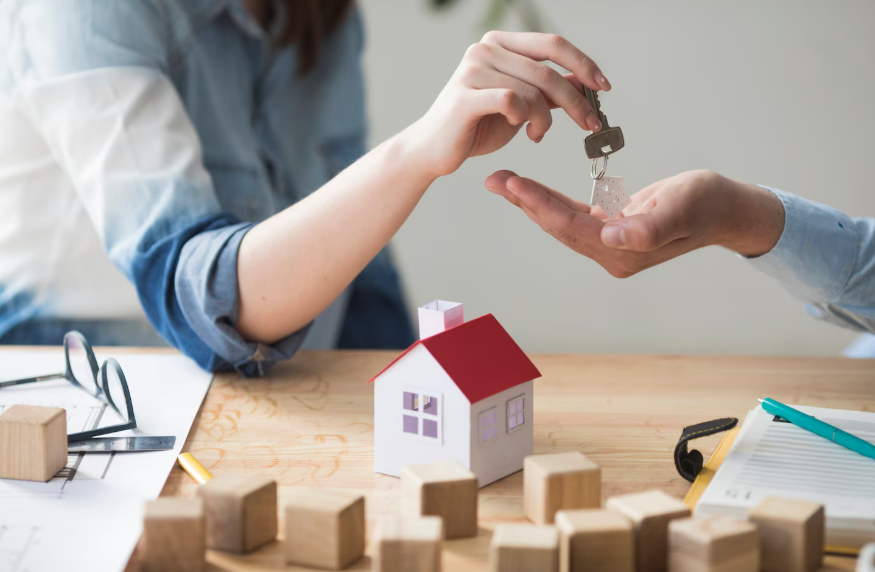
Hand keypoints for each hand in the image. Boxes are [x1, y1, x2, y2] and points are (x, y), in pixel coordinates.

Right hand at [405, 32, 610, 178]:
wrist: (434, 150)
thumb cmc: (476, 126)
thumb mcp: (521, 105)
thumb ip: (548, 91)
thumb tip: (585, 82)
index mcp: (499, 43)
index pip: (552, 44)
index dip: (583, 64)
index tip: (604, 87)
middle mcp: (484, 49)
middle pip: (548, 71)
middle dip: (576, 101)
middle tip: (590, 124)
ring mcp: (472, 70)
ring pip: (533, 91)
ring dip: (546, 119)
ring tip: (538, 134)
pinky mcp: (464, 97)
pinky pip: (512, 102)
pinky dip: (525, 119)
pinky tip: (521, 131)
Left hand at [484, 169, 784, 277]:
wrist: (725, 209)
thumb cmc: (708, 203)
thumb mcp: (683, 207)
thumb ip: (649, 226)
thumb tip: (612, 237)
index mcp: (623, 251)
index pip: (571, 227)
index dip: (541, 205)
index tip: (513, 184)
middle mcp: (611, 253)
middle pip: (558, 226)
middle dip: (525, 202)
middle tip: (494, 179)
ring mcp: (610, 245)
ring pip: (560, 221)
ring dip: (531, 201)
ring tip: (503, 181)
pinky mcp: (610, 230)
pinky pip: (572, 215)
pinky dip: (550, 200)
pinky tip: (530, 190)